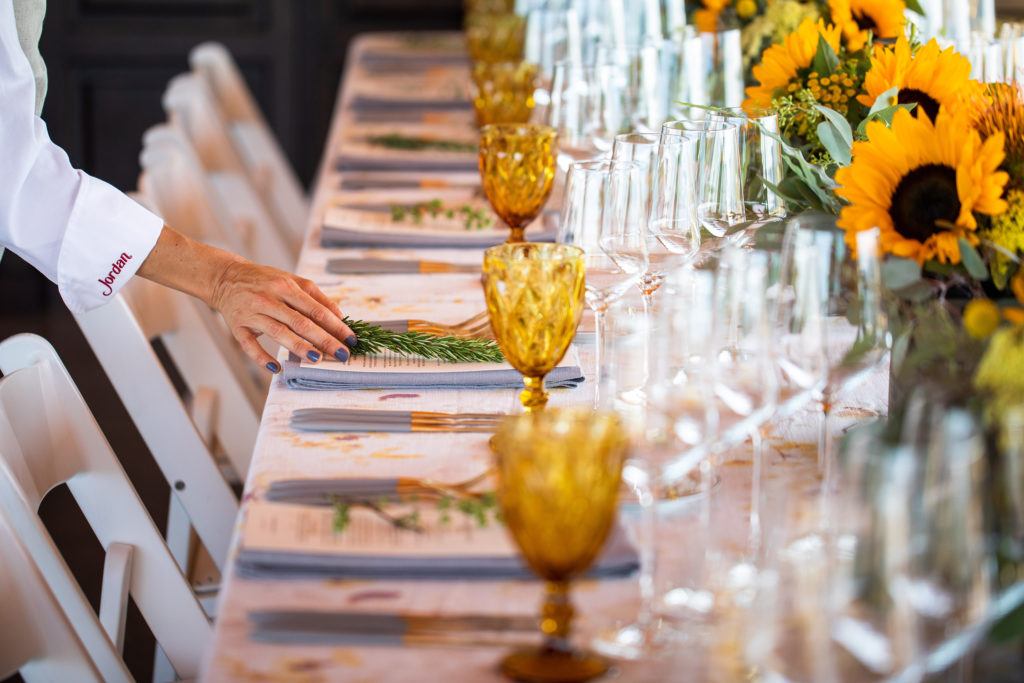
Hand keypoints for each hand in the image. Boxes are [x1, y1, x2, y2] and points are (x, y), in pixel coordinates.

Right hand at [209, 260, 355, 372]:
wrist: (225, 278)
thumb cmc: (264, 281)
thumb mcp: (290, 280)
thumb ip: (315, 296)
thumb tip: (339, 315)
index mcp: (285, 286)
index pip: (316, 309)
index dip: (336, 325)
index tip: (351, 339)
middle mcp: (269, 298)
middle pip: (301, 322)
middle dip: (324, 340)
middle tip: (341, 354)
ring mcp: (252, 313)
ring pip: (278, 333)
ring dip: (298, 347)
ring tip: (316, 359)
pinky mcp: (237, 327)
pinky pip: (250, 345)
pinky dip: (262, 358)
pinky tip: (276, 368)